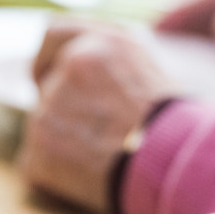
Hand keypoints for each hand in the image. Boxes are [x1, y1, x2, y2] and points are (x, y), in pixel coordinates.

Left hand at [17, 19, 177, 213]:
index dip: (48, 59)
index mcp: (99, 44)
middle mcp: (70, 68)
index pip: (52, 35)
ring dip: (63, 142)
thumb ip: (107, 60)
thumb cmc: (174, 126)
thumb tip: (77, 65)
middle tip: (97, 134)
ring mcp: (48, 110)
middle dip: (65, 109)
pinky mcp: (39, 150)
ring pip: (44, 126)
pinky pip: (37, 163)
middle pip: (47, 88)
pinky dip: (56, 173)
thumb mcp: (150, 70)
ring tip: (102, 158)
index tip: (48, 75)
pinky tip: (87, 178)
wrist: (177, 167)